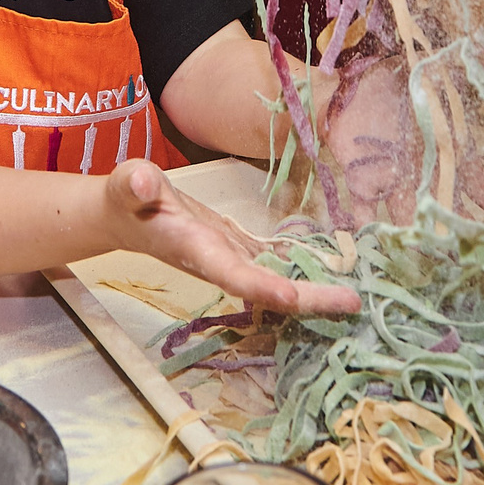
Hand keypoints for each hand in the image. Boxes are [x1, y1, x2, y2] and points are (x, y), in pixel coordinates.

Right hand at [104, 159, 360, 316]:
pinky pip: (276, 265)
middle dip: (308, 299)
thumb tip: (140, 181)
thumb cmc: (128, 198)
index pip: (232, 274)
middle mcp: (220, 263)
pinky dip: (304, 270)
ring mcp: (233, 260)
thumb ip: (133, 184)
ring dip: (315, 290)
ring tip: (356, 296)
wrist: (130, 216)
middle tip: (352, 303)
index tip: (292, 299)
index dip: (262, 288)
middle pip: (268, 288)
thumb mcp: (127, 184)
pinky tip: (337, 270)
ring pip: (278, 280)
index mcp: (196, 250)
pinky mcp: (241, 251)